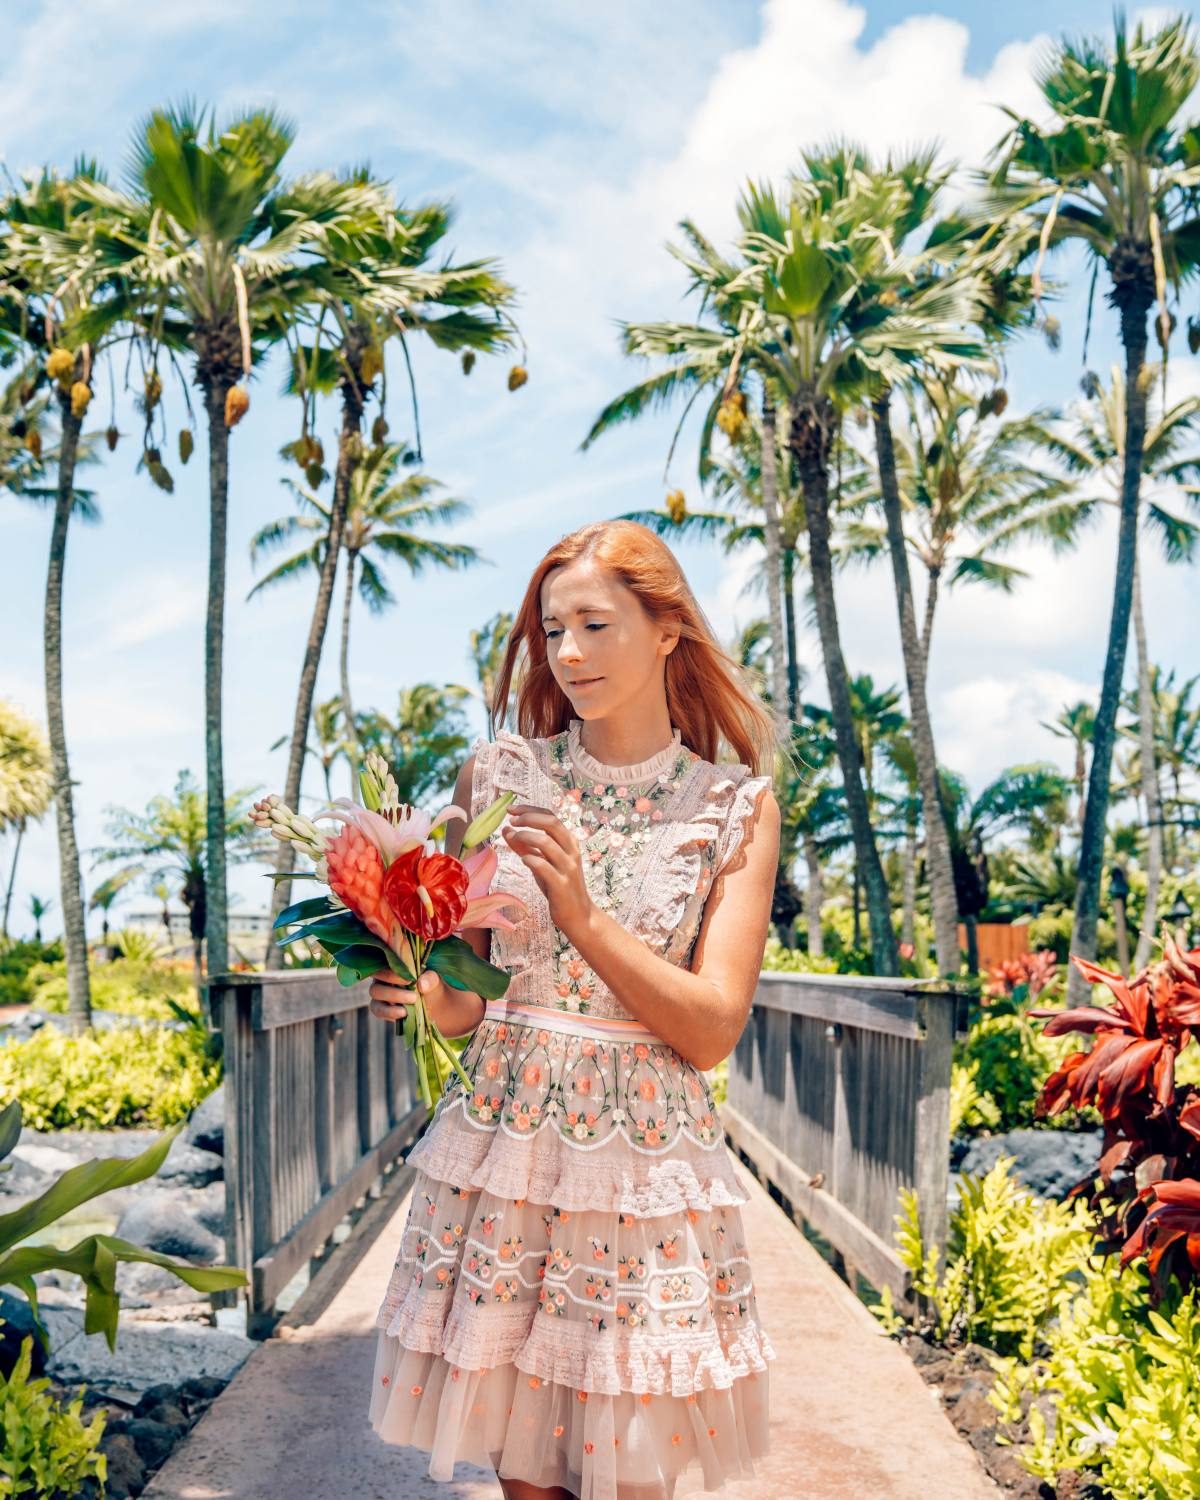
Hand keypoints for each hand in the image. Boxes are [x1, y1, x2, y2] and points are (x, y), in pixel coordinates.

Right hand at [368, 967, 439, 1025]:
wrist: (432, 1005)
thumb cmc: (429, 985)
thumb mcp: (434, 980)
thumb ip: (430, 978)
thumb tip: (421, 984)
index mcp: (393, 962)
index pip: (384, 961)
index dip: (393, 970)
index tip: (410, 980)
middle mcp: (382, 974)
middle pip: (377, 975)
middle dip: (394, 984)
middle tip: (414, 994)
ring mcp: (379, 991)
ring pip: (375, 991)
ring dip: (394, 996)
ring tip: (413, 1001)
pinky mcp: (379, 1007)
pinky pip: (377, 1009)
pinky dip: (389, 1011)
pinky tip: (403, 1012)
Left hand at [501, 802, 594, 936]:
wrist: (578, 915)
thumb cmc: (559, 886)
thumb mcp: (542, 863)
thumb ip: (526, 846)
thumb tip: (507, 830)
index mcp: (569, 842)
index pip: (551, 816)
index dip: (530, 809)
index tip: (511, 808)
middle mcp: (571, 851)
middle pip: (551, 823)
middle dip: (529, 817)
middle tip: (512, 820)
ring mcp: (567, 867)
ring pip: (547, 842)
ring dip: (526, 836)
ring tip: (513, 837)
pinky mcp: (561, 884)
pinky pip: (543, 866)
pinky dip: (530, 859)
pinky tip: (523, 859)